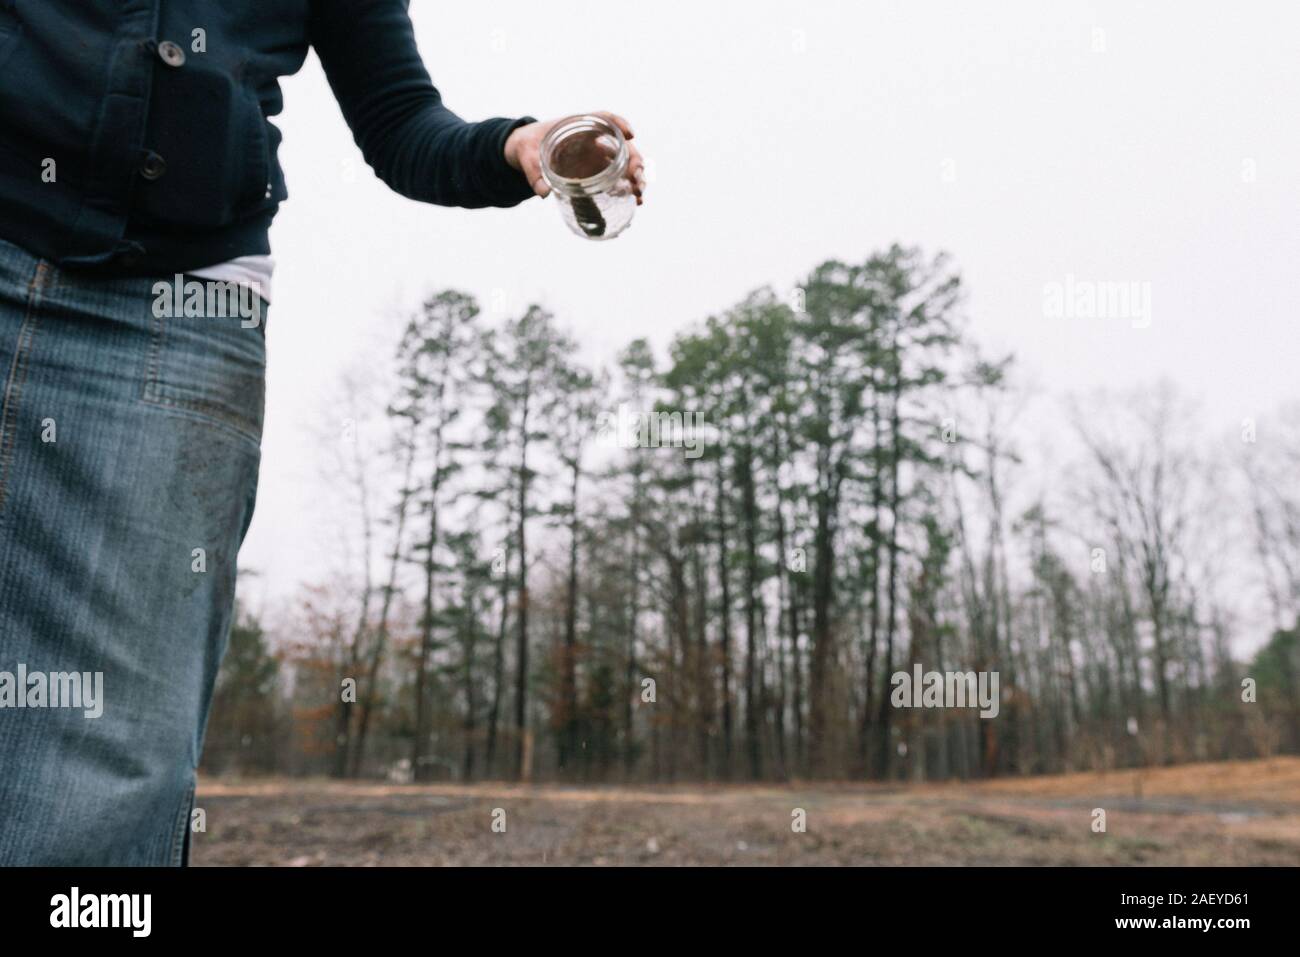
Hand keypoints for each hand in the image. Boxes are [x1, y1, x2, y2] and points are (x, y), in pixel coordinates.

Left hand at [505, 112, 645, 205]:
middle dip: (635, 161)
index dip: (619, 124)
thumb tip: (543, 193)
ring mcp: (596, 155)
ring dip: (636, 177)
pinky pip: (616, 176)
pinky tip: (633, 200)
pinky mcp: (596, 170)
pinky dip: (626, 187)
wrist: (526, 152)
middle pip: (622, 145)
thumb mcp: (526, 156)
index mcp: (578, 126)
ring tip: (639, 195)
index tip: (631, 134)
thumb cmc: (527, 146)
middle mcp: (593, 139)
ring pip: (624, 162)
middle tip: (638, 180)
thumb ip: (534, 173)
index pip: (604, 118)